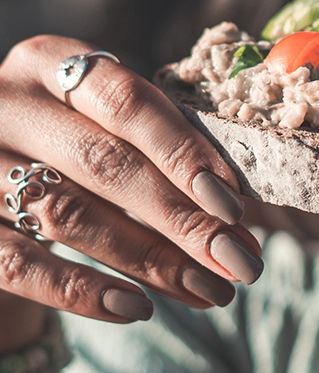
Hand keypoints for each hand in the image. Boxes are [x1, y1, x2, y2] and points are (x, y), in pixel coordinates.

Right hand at [0, 36, 263, 327]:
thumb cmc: (74, 148)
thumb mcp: (107, 128)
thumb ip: (160, 153)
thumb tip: (236, 213)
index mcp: (50, 64)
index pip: (126, 102)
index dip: (185, 154)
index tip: (234, 206)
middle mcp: (5, 104)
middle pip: (105, 165)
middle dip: (183, 220)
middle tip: (240, 262)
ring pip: (70, 216)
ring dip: (152, 261)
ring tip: (214, 291)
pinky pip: (20, 265)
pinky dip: (82, 292)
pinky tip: (139, 309)